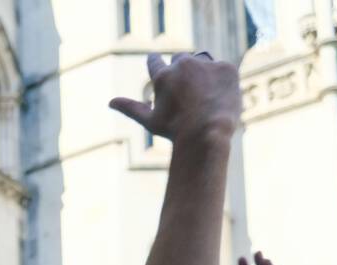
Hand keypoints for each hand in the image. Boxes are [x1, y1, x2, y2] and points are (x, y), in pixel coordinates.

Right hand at [109, 52, 241, 143]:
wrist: (208, 134)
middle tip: (188, 92)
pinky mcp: (226, 67)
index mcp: (162, 76)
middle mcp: (182, 65)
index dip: (156, 64)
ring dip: (202, 72)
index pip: (154, 60)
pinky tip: (219, 97)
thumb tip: (110, 102)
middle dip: (182, 71)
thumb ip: (131, 108)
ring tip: (205, 95)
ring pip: (202, 61)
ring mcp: (206, 64)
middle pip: (180, 59)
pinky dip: (221, 80)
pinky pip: (222, 69)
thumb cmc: (175, 131)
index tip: (159, 67)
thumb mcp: (150, 121)